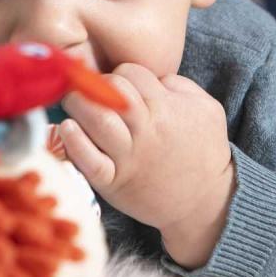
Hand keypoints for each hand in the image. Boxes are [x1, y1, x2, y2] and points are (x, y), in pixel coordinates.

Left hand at [59, 63, 234, 267]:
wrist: (209, 203)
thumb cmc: (205, 151)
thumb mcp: (207, 109)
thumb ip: (180, 85)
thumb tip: (152, 74)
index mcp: (167, 108)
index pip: (131, 73)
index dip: (121, 73)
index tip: (118, 84)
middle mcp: (147, 130)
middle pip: (112, 91)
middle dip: (94, 83)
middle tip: (84, 87)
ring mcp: (130, 157)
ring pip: (98, 120)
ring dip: (78, 105)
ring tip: (71, 101)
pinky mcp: (115, 183)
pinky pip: (91, 162)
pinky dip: (75, 144)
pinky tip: (66, 129)